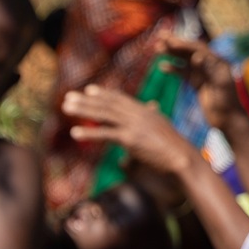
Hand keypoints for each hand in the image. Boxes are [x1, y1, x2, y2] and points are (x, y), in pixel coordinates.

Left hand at [62, 85, 197, 177]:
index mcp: (146, 111)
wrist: (183, 158)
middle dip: (86, 100)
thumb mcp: (162, 129)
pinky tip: (74, 133)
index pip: (121, 99)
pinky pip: (106, 134)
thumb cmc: (173, 148)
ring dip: (83, 110)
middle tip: (68, 96)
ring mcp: (134, 125)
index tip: (88, 90)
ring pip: (104, 114)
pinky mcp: (131, 139)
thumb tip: (151, 109)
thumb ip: (152, 119)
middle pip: (108, 104)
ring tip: (65, 108)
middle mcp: (139, 114)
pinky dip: (89, 132)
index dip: (104, 94)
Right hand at [156, 34, 241, 131]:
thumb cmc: (228, 103)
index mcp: (218, 62)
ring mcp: (203, 74)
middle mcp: (210, 65)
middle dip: (175, 44)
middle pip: (190, 51)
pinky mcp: (197, 83)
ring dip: (172, 54)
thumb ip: (209, 70)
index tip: (169, 41)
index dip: (183, 44)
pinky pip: (183, 73)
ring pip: (185, 60)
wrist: (229, 119)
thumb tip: (196, 55)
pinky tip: (162, 66)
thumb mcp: (220, 85)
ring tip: (157, 48)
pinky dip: (173, 69)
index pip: (198, 49)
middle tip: (160, 36)